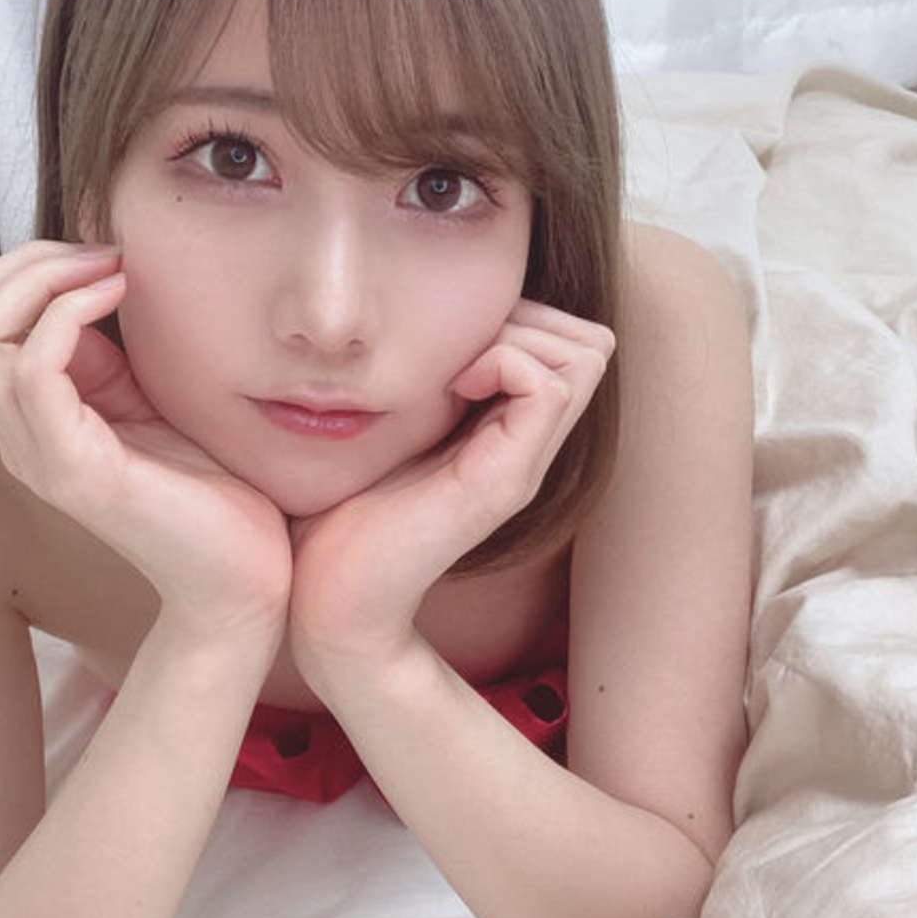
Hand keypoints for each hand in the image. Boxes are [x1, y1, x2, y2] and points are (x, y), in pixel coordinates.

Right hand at [0, 241, 292, 641]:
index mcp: (33, 419)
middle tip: (101, 254)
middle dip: (24, 263)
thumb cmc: (215, 491)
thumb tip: (99, 279)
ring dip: (42, 281)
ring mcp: (39, 456)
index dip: (30, 268)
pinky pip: (32, 372)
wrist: (245, 578)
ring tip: (111, 272)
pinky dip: (66, 316)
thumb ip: (112, 355)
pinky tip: (118, 299)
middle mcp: (20, 437)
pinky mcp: (76, 472)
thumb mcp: (152, 400)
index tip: (106, 256)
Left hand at [288, 299, 614, 675]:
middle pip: (590, 344)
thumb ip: (412, 384)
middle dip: (528, 315)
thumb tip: (403, 321)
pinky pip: (547, 388)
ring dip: (517, 335)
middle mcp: (526, 449)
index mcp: (502, 433)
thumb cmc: (336, 515)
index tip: (452, 336)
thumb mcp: (381, 426)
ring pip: (582, 357)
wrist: (326, 602)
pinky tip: (449, 386)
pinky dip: (504, 362)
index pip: (567, 341)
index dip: (522, 315)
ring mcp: (520, 465)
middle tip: (458, 344)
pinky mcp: (500, 482)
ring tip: (455, 366)